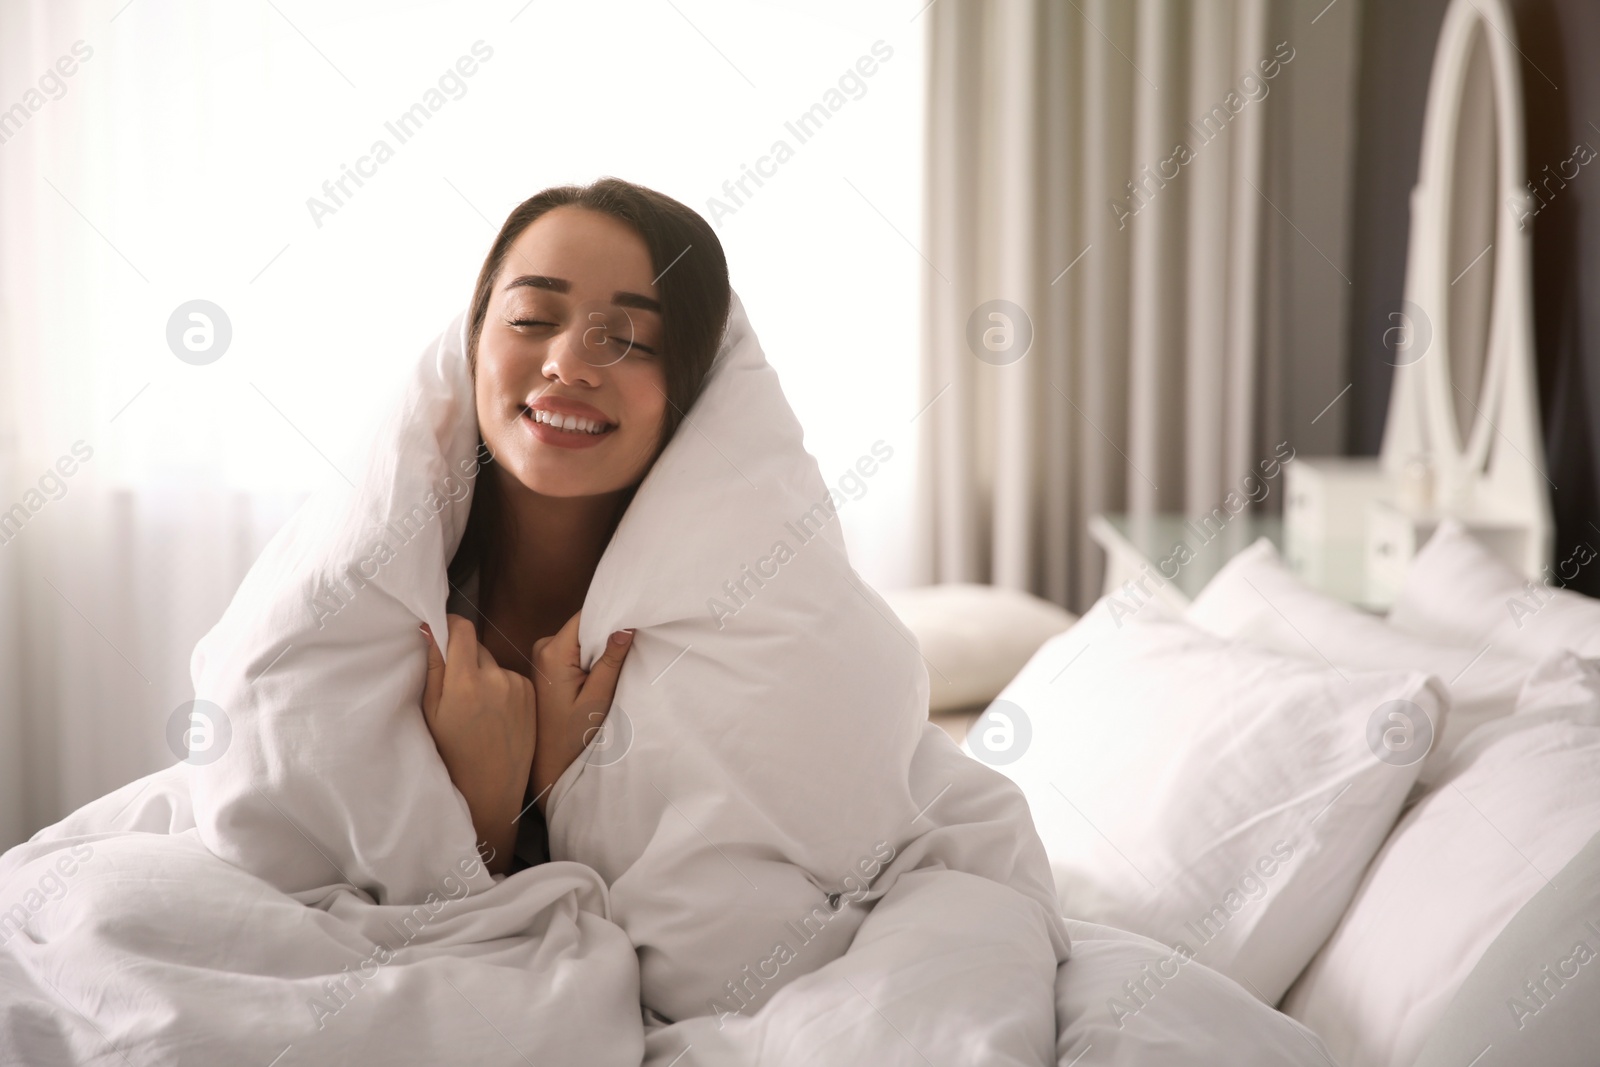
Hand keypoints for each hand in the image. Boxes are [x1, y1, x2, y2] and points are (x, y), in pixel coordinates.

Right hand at [421, 614, 537, 874]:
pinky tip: (496, 713)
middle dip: (464, 656)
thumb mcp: (432, 711)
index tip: (442, 632)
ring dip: (484, 673)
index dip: (450, 625)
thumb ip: (434, 667)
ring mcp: (518, 685)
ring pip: (494, 663)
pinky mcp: (531, 694)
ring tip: (477, 707)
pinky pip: (511, 677)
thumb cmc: (452, 752)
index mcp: (466, 681)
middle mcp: (496, 678)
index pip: (462, 629)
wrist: (490, 788)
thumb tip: (430, 627)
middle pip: (477, 646)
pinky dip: (502, 686)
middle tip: (455, 684)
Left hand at [529, 612, 633, 816]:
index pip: (585, 617)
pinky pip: (572, 651)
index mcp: (552, 651)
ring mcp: (542, 656)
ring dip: (597, 652)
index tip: (633, 626)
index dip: (610, 618)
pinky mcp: (546, 666)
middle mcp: (542, 647)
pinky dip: (587, 660)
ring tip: (607, 675)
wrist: (548, 764)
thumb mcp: (597, 697)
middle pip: (583, 626)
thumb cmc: (572, 735)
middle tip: (624, 658)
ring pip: (580, 639)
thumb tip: (625, 626)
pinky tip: (594, 680)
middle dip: (605, 638)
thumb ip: (611, 660)